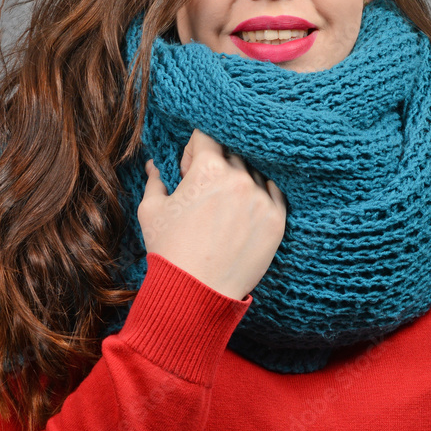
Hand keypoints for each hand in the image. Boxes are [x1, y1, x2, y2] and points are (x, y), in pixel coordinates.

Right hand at [137, 129, 286, 300]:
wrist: (197, 293)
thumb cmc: (170, 251)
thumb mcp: (152, 211)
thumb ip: (156, 181)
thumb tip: (154, 166)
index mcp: (208, 169)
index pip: (207, 136)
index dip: (195, 150)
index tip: (190, 168)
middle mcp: (239, 177)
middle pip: (231, 154)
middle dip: (217, 166)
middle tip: (205, 193)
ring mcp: (262, 198)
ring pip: (253, 174)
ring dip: (239, 182)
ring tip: (224, 209)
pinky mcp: (277, 219)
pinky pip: (274, 194)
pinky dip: (260, 198)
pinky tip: (244, 214)